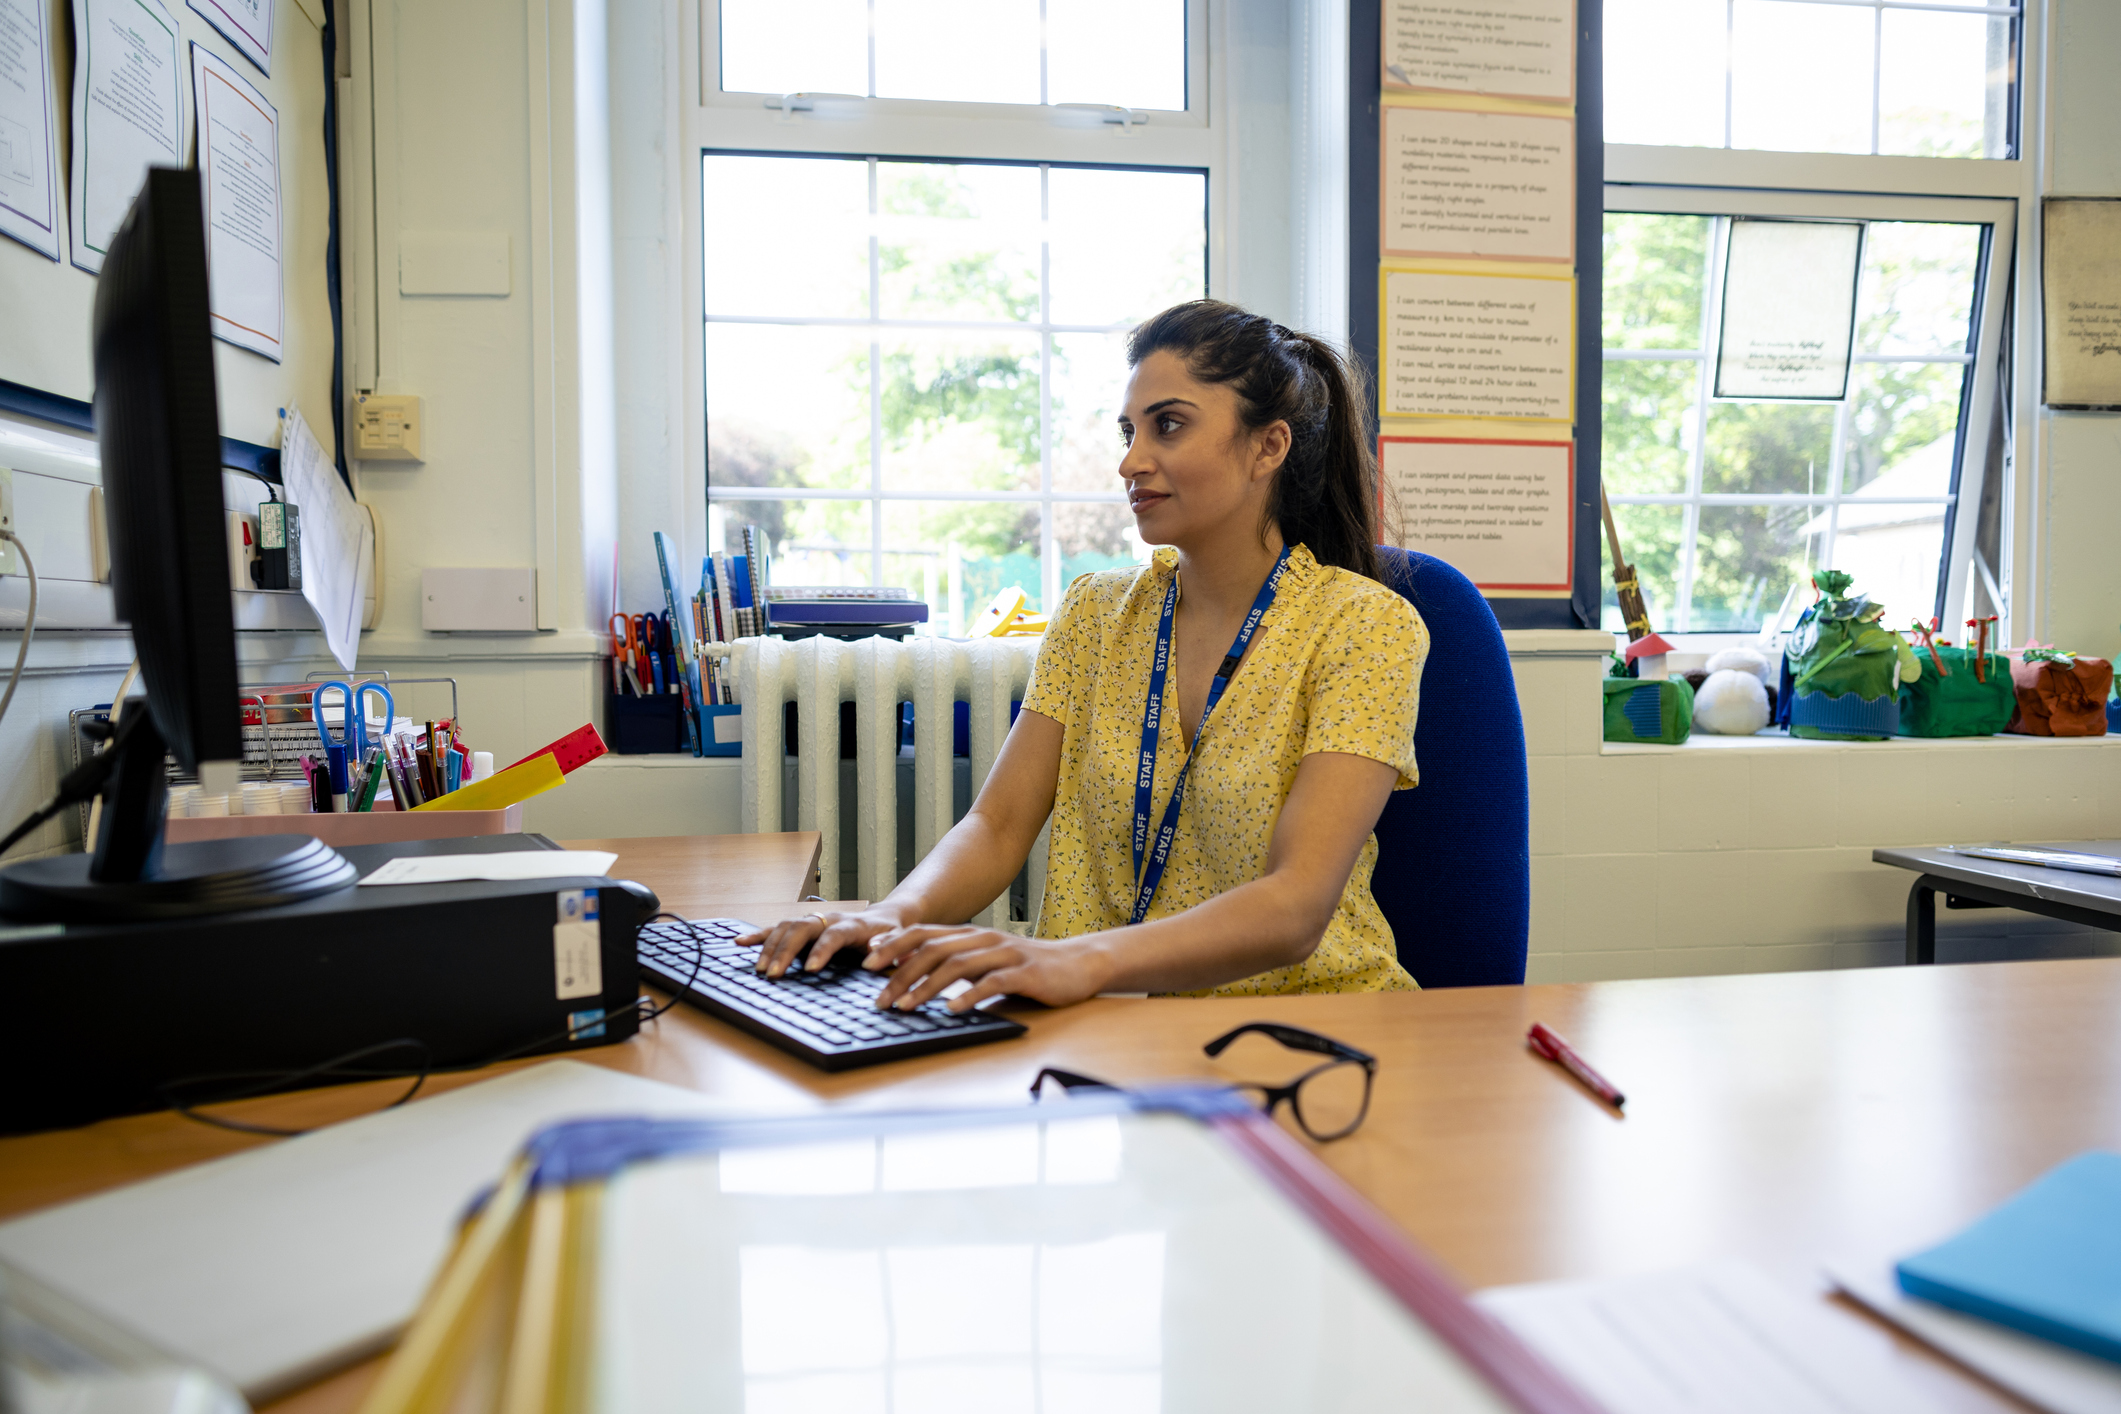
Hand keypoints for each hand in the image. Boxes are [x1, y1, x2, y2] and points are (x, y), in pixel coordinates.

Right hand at [744, 908, 909, 977]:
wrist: (886, 918)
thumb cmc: (891, 936)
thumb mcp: (898, 942)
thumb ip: (888, 948)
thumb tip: (874, 952)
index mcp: (854, 925)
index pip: (833, 934)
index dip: (821, 950)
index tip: (811, 969)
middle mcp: (830, 918)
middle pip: (802, 928)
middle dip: (786, 951)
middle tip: (774, 975)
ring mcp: (815, 919)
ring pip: (787, 926)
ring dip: (770, 946)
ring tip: (760, 969)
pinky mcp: (804, 925)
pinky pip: (778, 927)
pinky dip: (759, 934)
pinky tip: (740, 942)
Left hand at [865, 926, 1116, 1013]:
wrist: (1078, 964)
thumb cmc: (1027, 968)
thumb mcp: (986, 962)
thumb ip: (956, 964)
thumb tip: (912, 975)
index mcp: (970, 935)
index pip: (923, 934)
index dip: (893, 946)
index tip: (867, 963)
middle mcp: (983, 939)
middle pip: (933, 950)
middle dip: (900, 973)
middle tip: (878, 997)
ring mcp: (1004, 954)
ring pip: (957, 965)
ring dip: (926, 987)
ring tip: (905, 1006)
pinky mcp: (1024, 972)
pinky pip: (991, 983)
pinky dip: (968, 995)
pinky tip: (952, 1009)